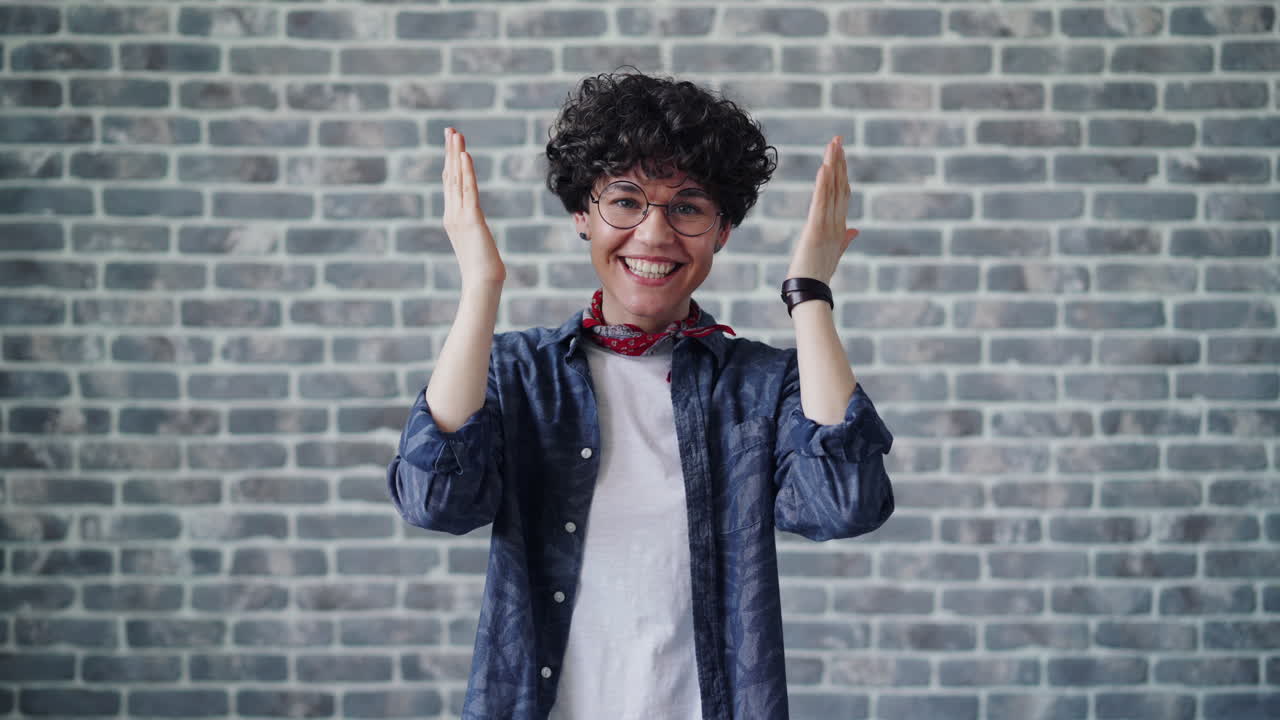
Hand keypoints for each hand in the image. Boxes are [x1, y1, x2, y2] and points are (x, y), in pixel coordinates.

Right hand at [441, 127, 504, 288]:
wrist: (482, 284)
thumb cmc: (483, 269)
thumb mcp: (478, 243)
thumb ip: (475, 231)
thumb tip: (478, 227)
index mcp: (453, 218)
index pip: (451, 184)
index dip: (451, 163)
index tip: (452, 144)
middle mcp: (452, 213)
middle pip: (450, 176)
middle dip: (450, 152)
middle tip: (450, 130)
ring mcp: (459, 215)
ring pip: (457, 178)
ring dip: (456, 154)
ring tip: (456, 134)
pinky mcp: (471, 219)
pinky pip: (468, 190)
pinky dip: (466, 171)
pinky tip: (464, 155)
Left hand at [787, 136, 858, 284]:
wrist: (812, 293)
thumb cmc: (818, 276)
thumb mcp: (834, 254)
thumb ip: (845, 240)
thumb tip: (855, 230)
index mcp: (839, 227)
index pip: (842, 195)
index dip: (842, 173)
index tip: (840, 154)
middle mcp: (836, 223)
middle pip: (839, 187)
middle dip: (839, 162)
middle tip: (838, 140)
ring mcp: (827, 226)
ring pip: (831, 191)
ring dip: (832, 167)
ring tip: (833, 146)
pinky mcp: (815, 230)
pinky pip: (820, 203)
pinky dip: (822, 185)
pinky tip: (823, 168)